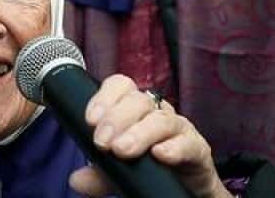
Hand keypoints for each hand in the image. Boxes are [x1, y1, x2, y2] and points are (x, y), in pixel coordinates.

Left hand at [70, 75, 231, 197]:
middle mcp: (157, 113)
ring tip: (123, 150)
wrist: (187, 188)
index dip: (104, 98)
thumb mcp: (120, 173)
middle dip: (116, 119)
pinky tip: (160, 154)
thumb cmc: (152, 170)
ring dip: (140, 133)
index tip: (90, 120)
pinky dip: (173, 147)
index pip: (121, 87)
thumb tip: (77, 179)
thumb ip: (99, 174)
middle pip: (138, 101)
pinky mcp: (197, 149)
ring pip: (161, 120)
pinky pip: (187, 142)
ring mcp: (178, 129)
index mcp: (135, 111)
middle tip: (102, 142)